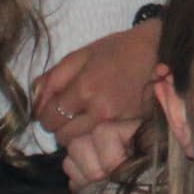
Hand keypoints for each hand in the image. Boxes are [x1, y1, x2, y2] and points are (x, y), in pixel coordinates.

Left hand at [34, 21, 163, 189]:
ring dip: (74, 134)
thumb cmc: (118, 49)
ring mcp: (116, 122)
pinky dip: (92, 135)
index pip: (49, 117)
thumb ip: (54, 77)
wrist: (159, 52)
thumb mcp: (81, 54)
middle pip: (62, 136)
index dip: (44, 114)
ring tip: (81, 118)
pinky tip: (97, 120)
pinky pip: (99, 140)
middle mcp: (100, 110)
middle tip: (66, 113)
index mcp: (85, 88)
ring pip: (80, 143)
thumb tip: (35, 101)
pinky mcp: (128, 128)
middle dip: (58, 126)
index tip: (49, 108)